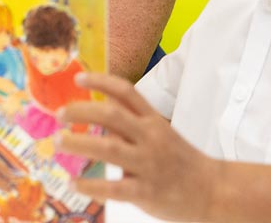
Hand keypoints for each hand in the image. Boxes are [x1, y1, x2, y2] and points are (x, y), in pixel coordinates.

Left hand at [56, 72, 215, 221]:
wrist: (213, 191)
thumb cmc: (181, 160)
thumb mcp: (161, 133)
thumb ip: (132, 123)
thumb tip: (99, 111)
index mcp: (153, 120)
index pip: (126, 91)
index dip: (101, 80)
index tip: (78, 78)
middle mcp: (151, 137)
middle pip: (112, 114)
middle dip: (82, 111)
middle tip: (59, 114)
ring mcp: (149, 164)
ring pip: (108, 148)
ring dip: (79, 143)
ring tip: (58, 142)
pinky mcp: (147, 192)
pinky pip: (114, 187)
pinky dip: (91, 186)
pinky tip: (74, 184)